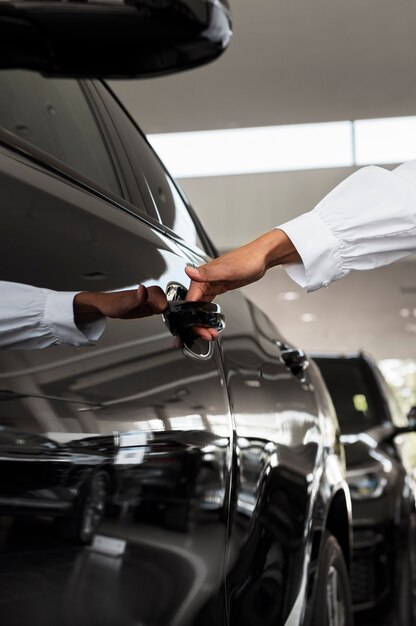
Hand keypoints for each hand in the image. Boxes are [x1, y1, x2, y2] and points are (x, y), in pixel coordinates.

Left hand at [73, 285, 166, 323]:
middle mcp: (152, 294)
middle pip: (170, 304)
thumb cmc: (112, 303)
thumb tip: (143, 290)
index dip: (170, 313)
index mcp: (148, 292)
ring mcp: (152, 300)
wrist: (104, 305)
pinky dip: (165, 315)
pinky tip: (163, 321)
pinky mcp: (150, 305)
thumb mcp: (123, 304)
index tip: (170, 321)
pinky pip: (161, 309)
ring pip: (168, 306)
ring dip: (171, 315)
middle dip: (172, 314)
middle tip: (170, 325)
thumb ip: (135, 298)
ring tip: (169, 325)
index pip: (166, 302)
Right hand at [185, 230, 299, 340]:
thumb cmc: (247, 260)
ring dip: (203, 321)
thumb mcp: (226, 270)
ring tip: (210, 332)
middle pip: (193, 307)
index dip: (192, 318)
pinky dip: (208, 315)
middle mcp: (203, 281)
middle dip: (198, 323)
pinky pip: (207, 304)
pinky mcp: (218, 288)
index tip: (199, 329)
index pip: (190, 302)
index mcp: (201, 276)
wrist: (261, 257)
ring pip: (200, 308)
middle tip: (207, 334)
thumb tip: (189, 271)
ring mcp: (210, 285)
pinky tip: (212, 322)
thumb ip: (206, 273)